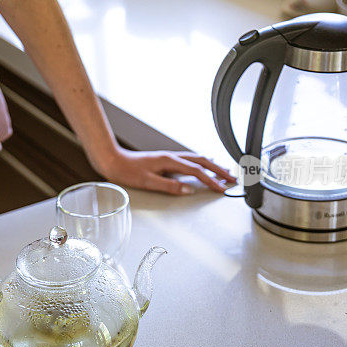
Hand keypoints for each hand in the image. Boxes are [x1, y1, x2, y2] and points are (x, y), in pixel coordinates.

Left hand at [94, 147, 235, 194]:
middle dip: (219, 170)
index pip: (197, 172)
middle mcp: (172, 157)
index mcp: (170, 161)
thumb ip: (169, 186)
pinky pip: (190, 160)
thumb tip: (189, 190)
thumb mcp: (147, 182)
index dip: (211, 181)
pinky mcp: (166, 160)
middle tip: (233, 179)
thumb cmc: (126, 171)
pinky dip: (201, 163)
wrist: (113, 161)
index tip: (223, 189)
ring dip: (212, 165)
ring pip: (197, 159)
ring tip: (225, 171)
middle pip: (202, 162)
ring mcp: (169, 157)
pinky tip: (203, 165)